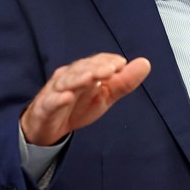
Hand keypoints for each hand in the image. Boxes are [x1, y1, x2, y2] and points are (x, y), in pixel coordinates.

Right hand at [20, 53, 150, 145]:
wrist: (48, 128)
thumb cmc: (77, 106)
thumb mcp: (104, 96)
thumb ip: (123, 82)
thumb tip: (145, 63)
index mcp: (84, 72)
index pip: (95, 62)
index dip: (107, 61)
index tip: (121, 64)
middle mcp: (68, 77)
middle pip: (81, 69)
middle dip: (95, 68)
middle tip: (111, 70)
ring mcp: (54, 91)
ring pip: (66, 82)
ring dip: (78, 79)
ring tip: (91, 78)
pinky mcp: (44, 108)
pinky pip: (50, 102)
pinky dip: (57, 99)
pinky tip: (66, 98)